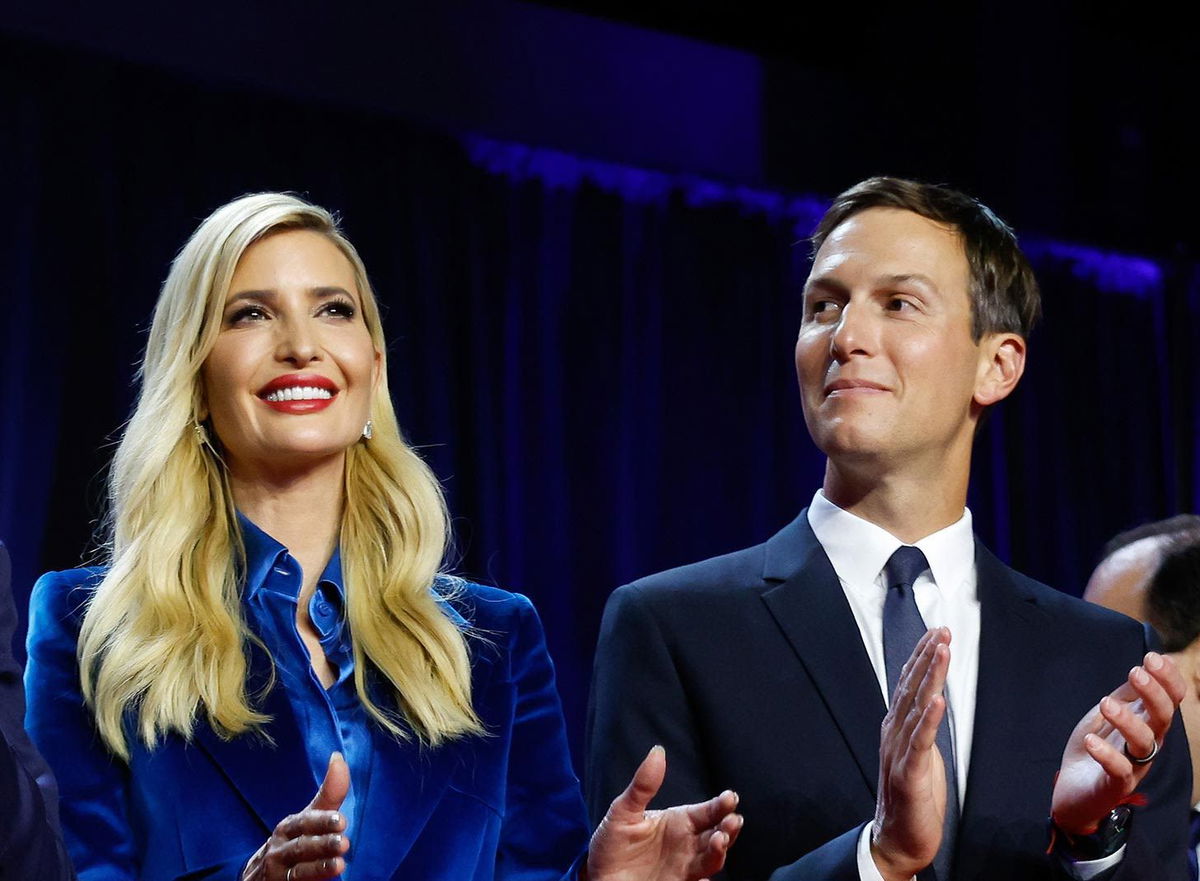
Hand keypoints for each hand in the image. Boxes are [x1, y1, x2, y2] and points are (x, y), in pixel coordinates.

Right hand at [242, 753, 350, 880]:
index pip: (305, 822)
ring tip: (338, 866)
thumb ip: (328, 795)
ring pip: (297, 871)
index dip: (322, 821)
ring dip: (317, 868)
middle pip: (301, 847)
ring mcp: (276, 872)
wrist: (259, 877)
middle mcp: (279, 849)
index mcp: (288, 828)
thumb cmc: (292, 842)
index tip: (341, 821)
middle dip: (322, 845)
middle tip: (343, 843)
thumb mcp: (309, 819)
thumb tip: (338, 757)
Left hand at [586, 745, 741, 880]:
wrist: (598, 877)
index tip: (729, 797)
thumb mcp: (623, 811)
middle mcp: (686, 843)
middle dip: (729, 827)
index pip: (707, 810)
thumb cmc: (611, 843)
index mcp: (679, 821)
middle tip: (732, 820)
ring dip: (721, 850)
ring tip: (719, 839)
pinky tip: (706, 876)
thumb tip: (657, 751)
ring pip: (712, 858)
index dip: (721, 804)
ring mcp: (684, 866)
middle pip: (718, 834)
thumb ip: (643, 785)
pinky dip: (706, 879)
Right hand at [871, 627, 951, 880]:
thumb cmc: (913, 799)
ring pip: (914, 707)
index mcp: (897, 728)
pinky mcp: (908, 774)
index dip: (921, 657)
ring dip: (929, 677)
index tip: (935, 633)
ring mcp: (899, 752)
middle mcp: (894, 734)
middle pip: (910, 688)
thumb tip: (935, 700)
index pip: (909, 684)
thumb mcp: (921, 755)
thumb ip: (923, 727)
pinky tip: (938, 701)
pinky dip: (928, 720)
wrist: (898, 840)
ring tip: (940, 652)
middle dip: (926, 657)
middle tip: (940, 631)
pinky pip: (919, 742)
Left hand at [1052, 652, 1184, 835]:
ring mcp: (1134, 765)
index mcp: (1147, 723)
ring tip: (1106, 703)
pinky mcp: (1116, 784)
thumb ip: (1127, 694)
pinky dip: (1107, 754)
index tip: (1153, 657)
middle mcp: (1147, 744)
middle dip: (1153, 694)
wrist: (1074, 789)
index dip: (1167, 680)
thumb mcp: (1108, 714)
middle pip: (1163, 718)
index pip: (1169, 700)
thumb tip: (1147, 664)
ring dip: (1127, 721)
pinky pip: (1119, 770)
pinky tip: (1092, 741)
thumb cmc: (1096, 747)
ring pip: (1144, 743)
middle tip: (1136, 672)